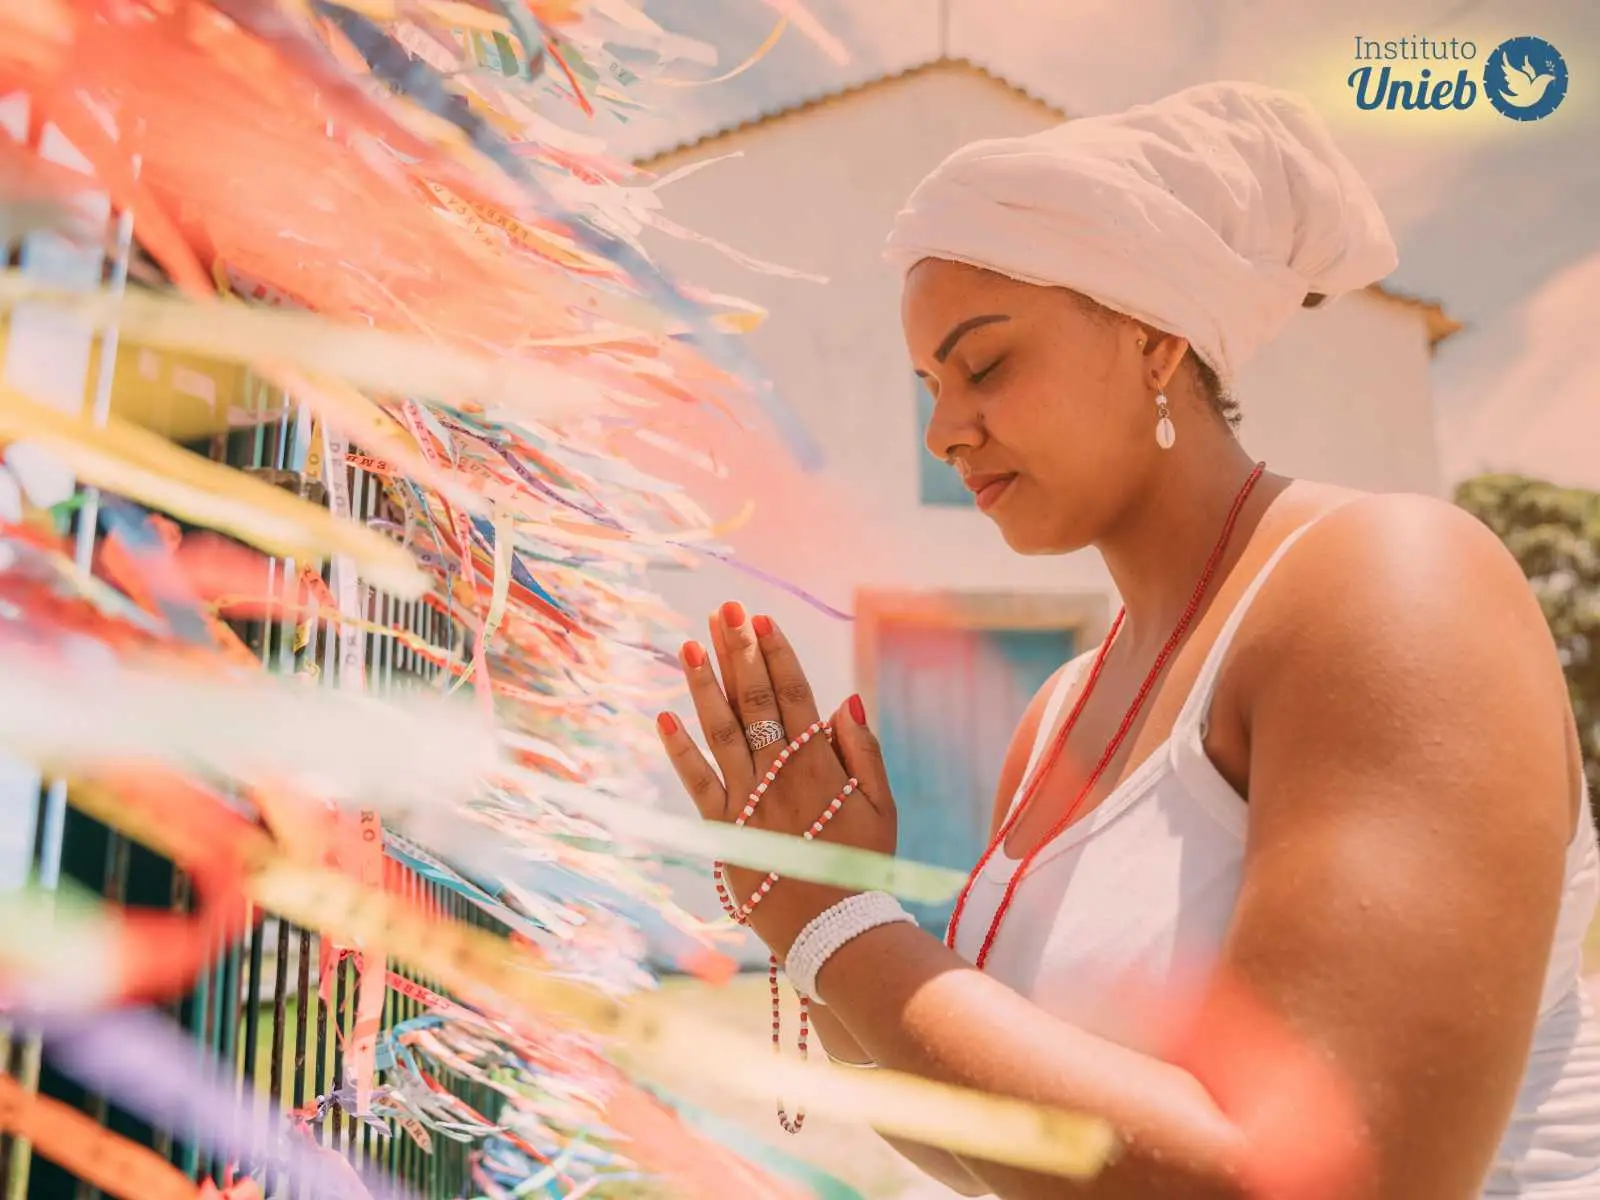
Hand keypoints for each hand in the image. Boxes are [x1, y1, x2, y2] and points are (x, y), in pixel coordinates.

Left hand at [655, 601, 897, 959]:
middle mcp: (780, 774)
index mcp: (821, 764)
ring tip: (690, 643)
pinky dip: (679, 749)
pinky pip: (696, 782)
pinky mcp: (724, 830)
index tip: (760, 619)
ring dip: (704, 684)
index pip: (794, 695)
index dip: (776, 655)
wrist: (833, 929)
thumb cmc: (864, 868)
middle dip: (738, 652)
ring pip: (721, 730)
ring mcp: (748, 801)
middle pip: (754, 701)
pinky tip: (663, 714)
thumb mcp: (882, 808)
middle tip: (724, 610)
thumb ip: (864, 752)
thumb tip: (845, 699)